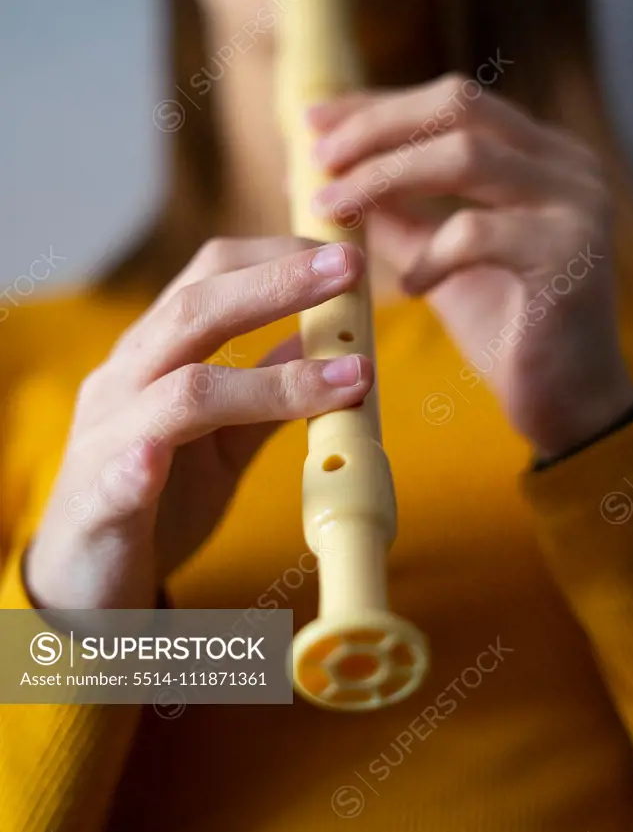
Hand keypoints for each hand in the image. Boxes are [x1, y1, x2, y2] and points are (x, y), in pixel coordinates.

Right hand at [26, 238, 371, 608]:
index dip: (276, 257)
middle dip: (277, 284)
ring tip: (347, 377)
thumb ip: (268, 389)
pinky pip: (118, 478)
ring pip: (179, 392)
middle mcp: (126, 381)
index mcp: (155, 355)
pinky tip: (158, 460)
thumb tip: (325, 340)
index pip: (208, 277)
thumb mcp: (224, 436)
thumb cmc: (160, 497)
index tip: (343, 255)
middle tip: (349, 268)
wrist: (84, 576)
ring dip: (267, 384)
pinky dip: (139, 466)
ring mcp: (107, 439)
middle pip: (194, 312)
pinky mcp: (97, 505)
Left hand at [307, 74, 632, 457]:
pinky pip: (477, 234)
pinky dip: (428, 255)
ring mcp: (575, 206)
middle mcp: (567, 166)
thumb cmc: (505, 329)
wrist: (570, 404)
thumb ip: (399, 213)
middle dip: (376, 126)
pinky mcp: (569, 258)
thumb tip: (329, 177)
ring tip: (331, 210)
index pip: (452, 103)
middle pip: (459, 106)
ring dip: (384, 178)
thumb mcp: (440, 256)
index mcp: (540, 156)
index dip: (378, 106)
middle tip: (316, 158)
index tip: (313, 119)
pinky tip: (407, 289)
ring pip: (466, 157)